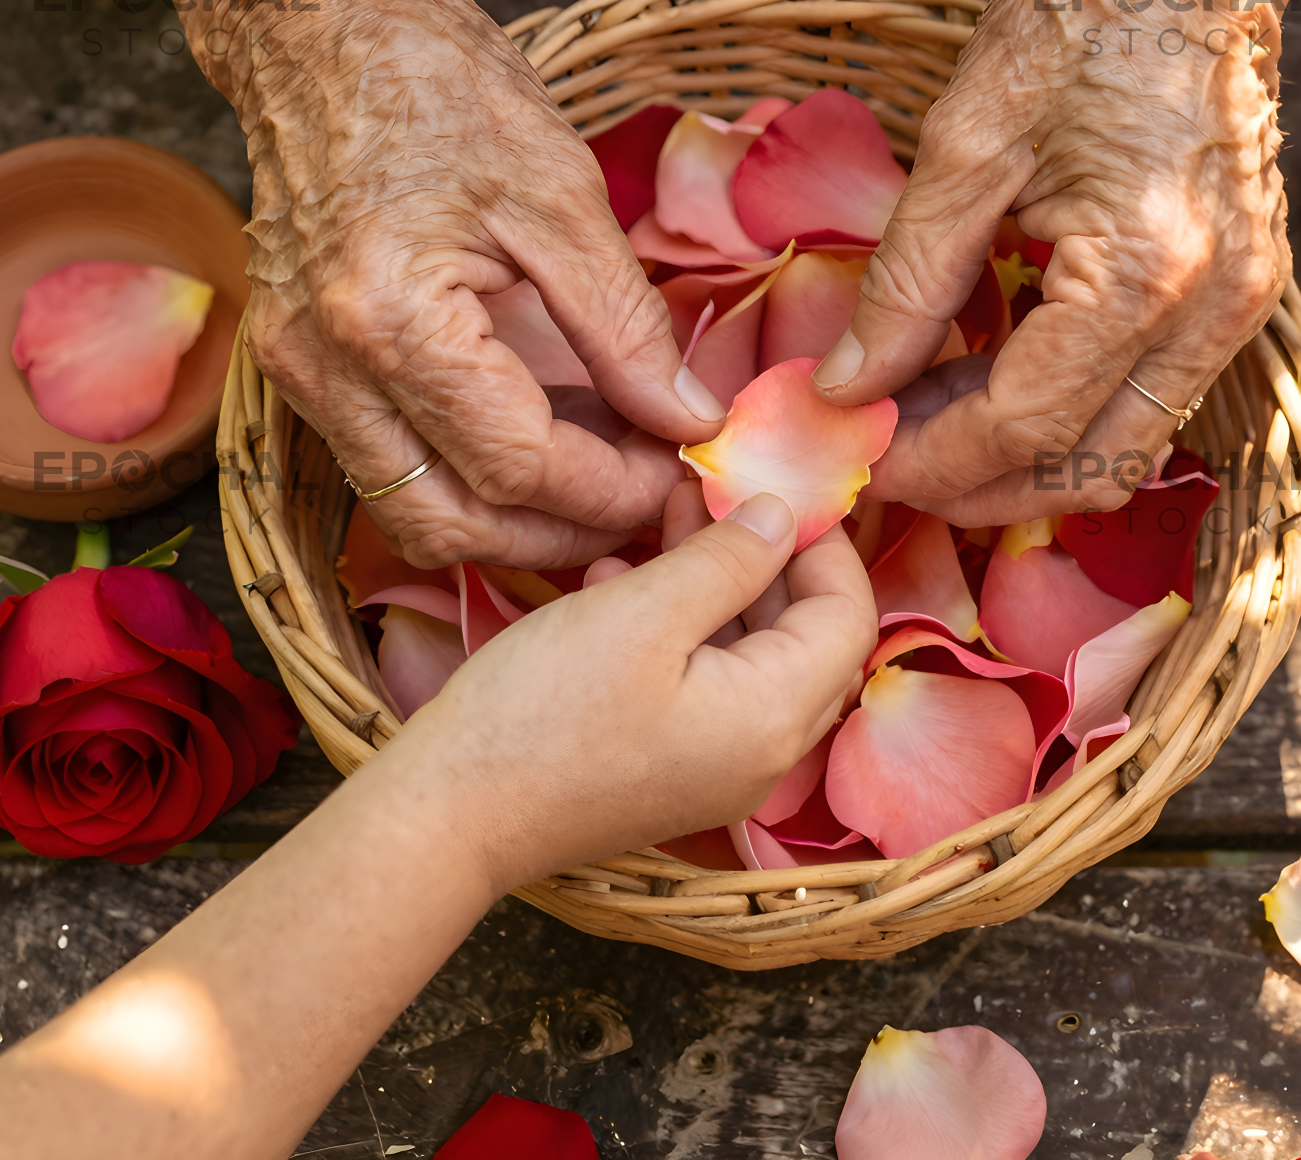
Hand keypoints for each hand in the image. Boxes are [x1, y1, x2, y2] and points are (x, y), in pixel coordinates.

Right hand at [221, 0, 725, 569]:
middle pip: (451, 524)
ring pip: (409, 510)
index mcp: (389, 321)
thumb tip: (687, 416)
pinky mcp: (297, 362)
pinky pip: (386, 461)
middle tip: (648, 496)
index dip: (612, 487)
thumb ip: (625, 326)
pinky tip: (541, 433)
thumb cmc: (437, 82)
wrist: (317, 23)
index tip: (679, 469)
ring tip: (603, 471)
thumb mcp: (560, 195)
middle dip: (562, 531)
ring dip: (512, 518)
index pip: (517, 467)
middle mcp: (323, 367)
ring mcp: (297, 371)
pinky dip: (466, 472)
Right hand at [385, 485, 876, 892]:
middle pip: (807, 637)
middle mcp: (765, 754)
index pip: (849, 616)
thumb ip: (727, 561)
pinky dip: (679, 627)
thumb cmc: (544, 713)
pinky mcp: (671, 769)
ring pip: (750, 655)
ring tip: (662, 516)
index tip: (775, 484)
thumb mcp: (642, 613)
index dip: (823, 543)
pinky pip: (705, 684)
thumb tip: (786, 516)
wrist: (451, 817)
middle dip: (766, 555)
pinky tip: (618, 578)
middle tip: (712, 490)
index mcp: (776, 717)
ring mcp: (718, 769)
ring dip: (717, 582)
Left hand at [816, 0, 1290, 524]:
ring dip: (1021, 452)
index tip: (850, 453)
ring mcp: (1243, 301)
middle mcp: (1216, 309)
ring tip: (919, 412)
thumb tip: (847, 385)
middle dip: (976, 484)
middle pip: (1086, 467)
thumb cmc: (1083, 4)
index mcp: (1148, 274)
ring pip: (1122, 442)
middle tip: (879, 453)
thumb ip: (906, 280)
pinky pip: (1148, 390)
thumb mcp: (966, 140)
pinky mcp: (1243, 283)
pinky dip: (1064, 402)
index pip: (1021, 428)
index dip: (927, 460)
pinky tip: (984, 367)